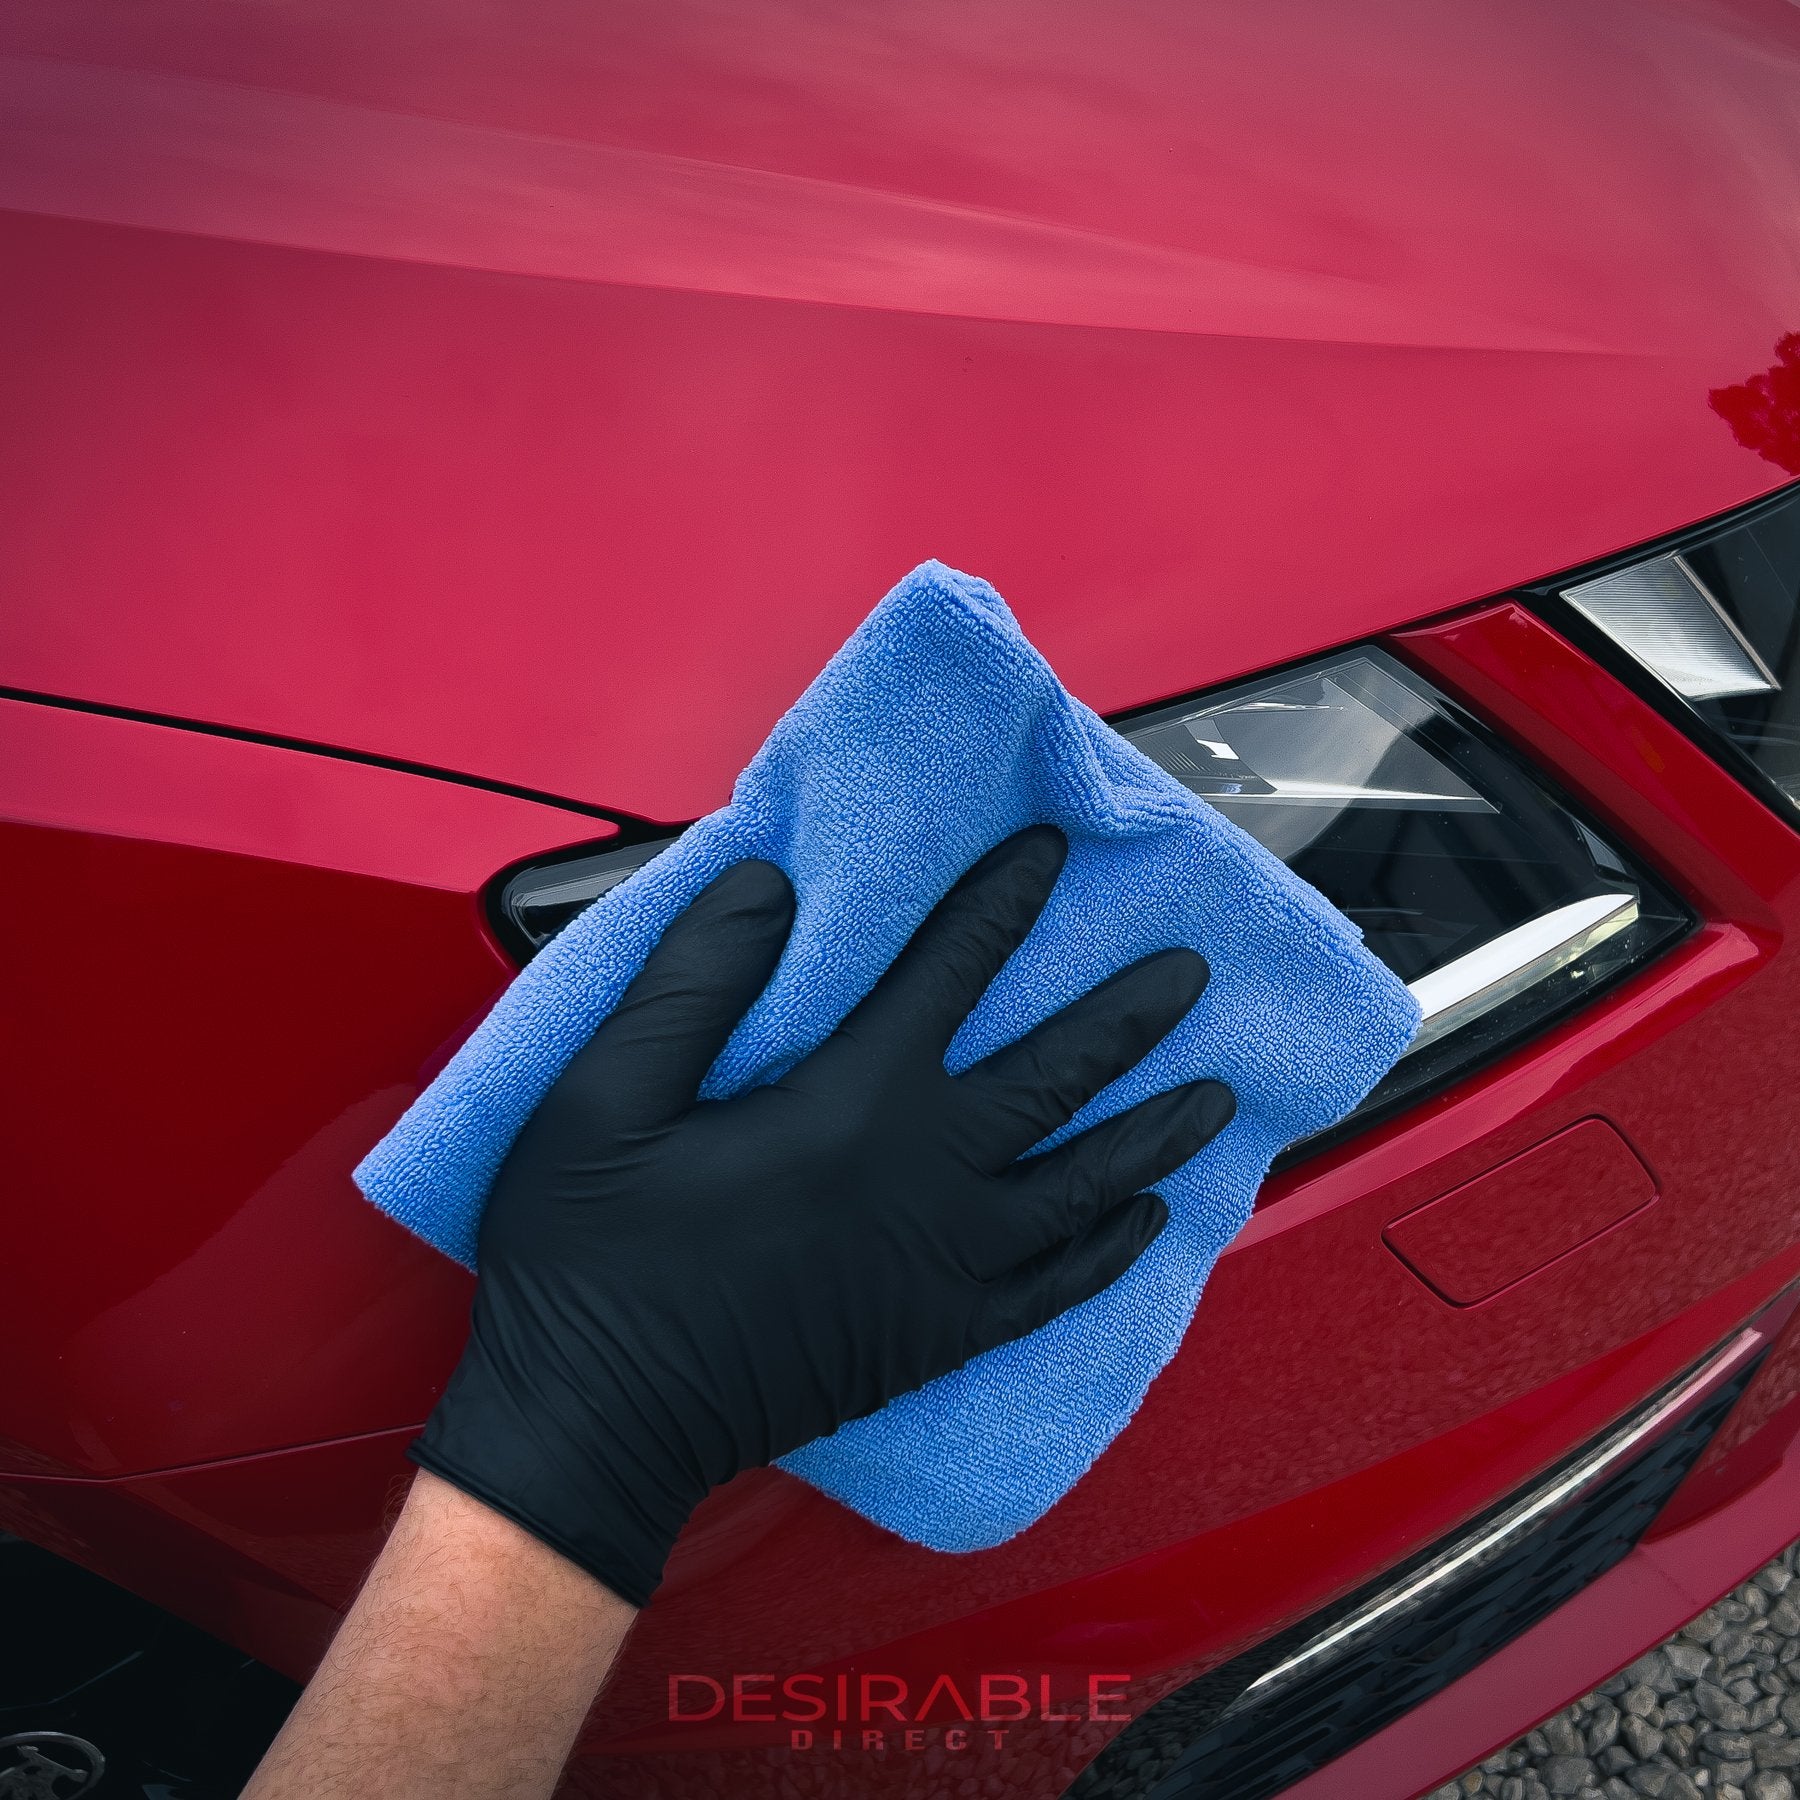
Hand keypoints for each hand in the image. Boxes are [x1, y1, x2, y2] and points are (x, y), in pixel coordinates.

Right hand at [413, 825, 1234, 1605]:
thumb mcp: (602, 1098)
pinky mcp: (941, 1336)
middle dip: (1127, 1015)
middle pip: (1056, 1076)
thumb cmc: (588, 1260)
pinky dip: (1113, 1251)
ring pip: (1086, 1183)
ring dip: (1153, 1130)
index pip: (948, 973)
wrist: (597, 1428)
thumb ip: (694, 980)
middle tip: (1189, 971)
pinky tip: (1151, 1222)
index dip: (1000, 902)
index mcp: (848, 1105)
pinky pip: (1058, 1289)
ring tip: (1212, 1095)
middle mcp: (923, 1179)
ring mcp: (945, 1265)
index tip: (1048, 850)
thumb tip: (768, 884)